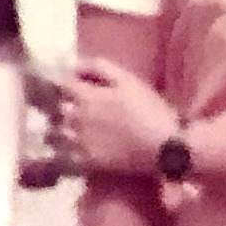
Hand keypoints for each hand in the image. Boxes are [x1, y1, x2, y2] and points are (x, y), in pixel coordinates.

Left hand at [66, 57, 183, 179]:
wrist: (165, 146)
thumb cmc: (149, 109)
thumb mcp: (127, 80)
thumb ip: (98, 68)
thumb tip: (75, 65)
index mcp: (85, 96)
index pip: (63, 85)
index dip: (71, 83)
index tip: (82, 87)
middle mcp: (76, 118)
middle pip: (60, 108)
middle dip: (69, 105)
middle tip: (85, 109)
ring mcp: (80, 141)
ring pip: (59, 132)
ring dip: (67, 128)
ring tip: (83, 130)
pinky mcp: (88, 161)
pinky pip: (68, 155)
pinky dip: (70, 151)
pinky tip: (83, 150)